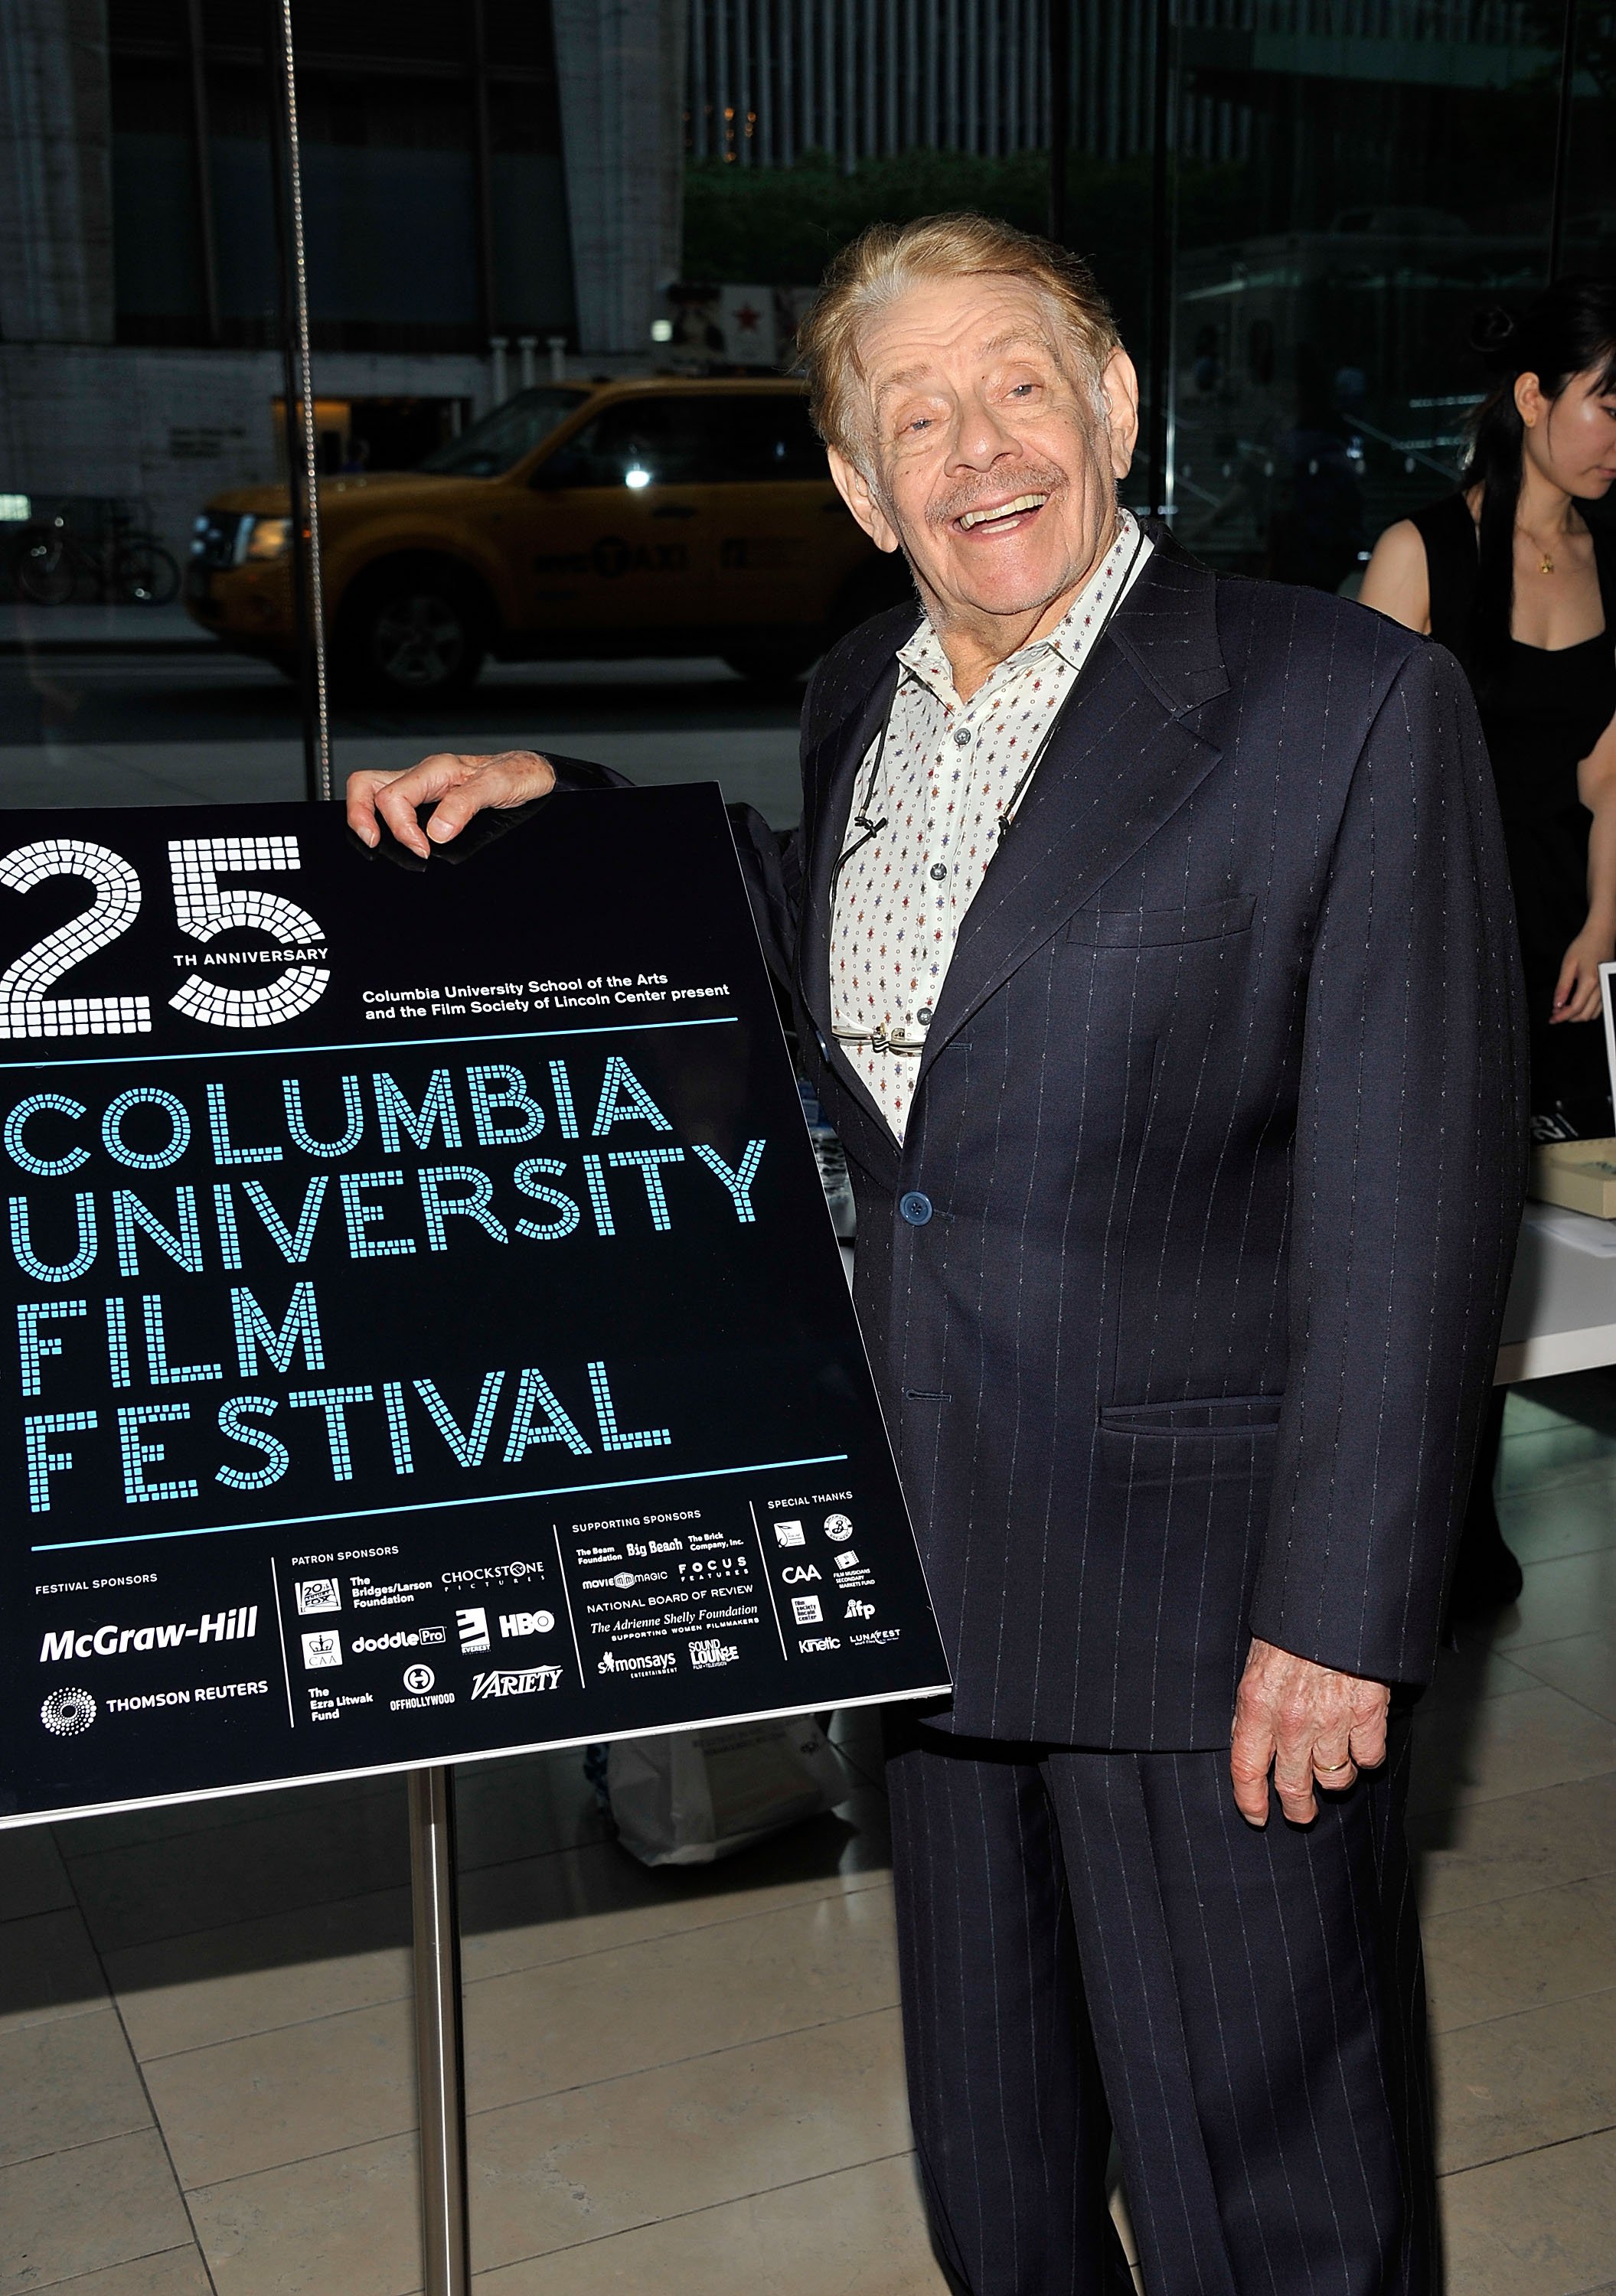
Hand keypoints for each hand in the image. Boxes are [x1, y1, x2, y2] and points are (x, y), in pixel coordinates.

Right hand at [345, 751, 555, 859]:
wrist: (535, 773)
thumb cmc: (517, 774)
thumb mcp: (497, 788)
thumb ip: (464, 806)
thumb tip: (436, 832)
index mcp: (435, 770)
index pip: (394, 797)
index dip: (401, 828)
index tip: (423, 851)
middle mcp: (423, 776)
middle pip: (367, 785)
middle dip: (359, 816)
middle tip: (373, 844)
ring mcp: (423, 787)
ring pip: (374, 793)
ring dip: (367, 816)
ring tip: (378, 844)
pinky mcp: (429, 799)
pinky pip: (393, 805)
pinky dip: (386, 822)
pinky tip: (396, 840)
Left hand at [1229, 1637, 1389, 1825]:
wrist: (1331, 1599)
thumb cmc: (1290, 1628)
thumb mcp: (1256, 1663)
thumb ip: (1253, 1705)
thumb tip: (1249, 1740)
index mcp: (1257, 1704)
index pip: (1246, 1769)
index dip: (1250, 1800)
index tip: (1257, 1815)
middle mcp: (1292, 1720)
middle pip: (1293, 1785)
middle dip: (1297, 1807)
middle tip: (1301, 1812)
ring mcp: (1333, 1719)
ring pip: (1335, 1778)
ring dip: (1333, 1779)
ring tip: (1332, 1771)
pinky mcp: (1368, 1713)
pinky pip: (1369, 1757)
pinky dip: (1365, 1756)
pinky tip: (1359, 1744)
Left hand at [1550, 925, 1612, 1024]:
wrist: (1601, 934)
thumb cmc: (1585, 945)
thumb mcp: (1568, 964)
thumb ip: (1562, 986)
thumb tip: (1556, 1004)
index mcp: (1590, 981)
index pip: (1575, 1008)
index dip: (1562, 1016)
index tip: (1552, 1018)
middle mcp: (1601, 986)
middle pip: (1585, 1014)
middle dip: (1569, 1017)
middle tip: (1556, 1013)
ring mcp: (1607, 987)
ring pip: (1594, 1013)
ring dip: (1578, 1015)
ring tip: (1564, 1008)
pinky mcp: (1608, 985)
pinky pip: (1600, 1006)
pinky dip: (1588, 1010)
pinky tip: (1577, 1004)